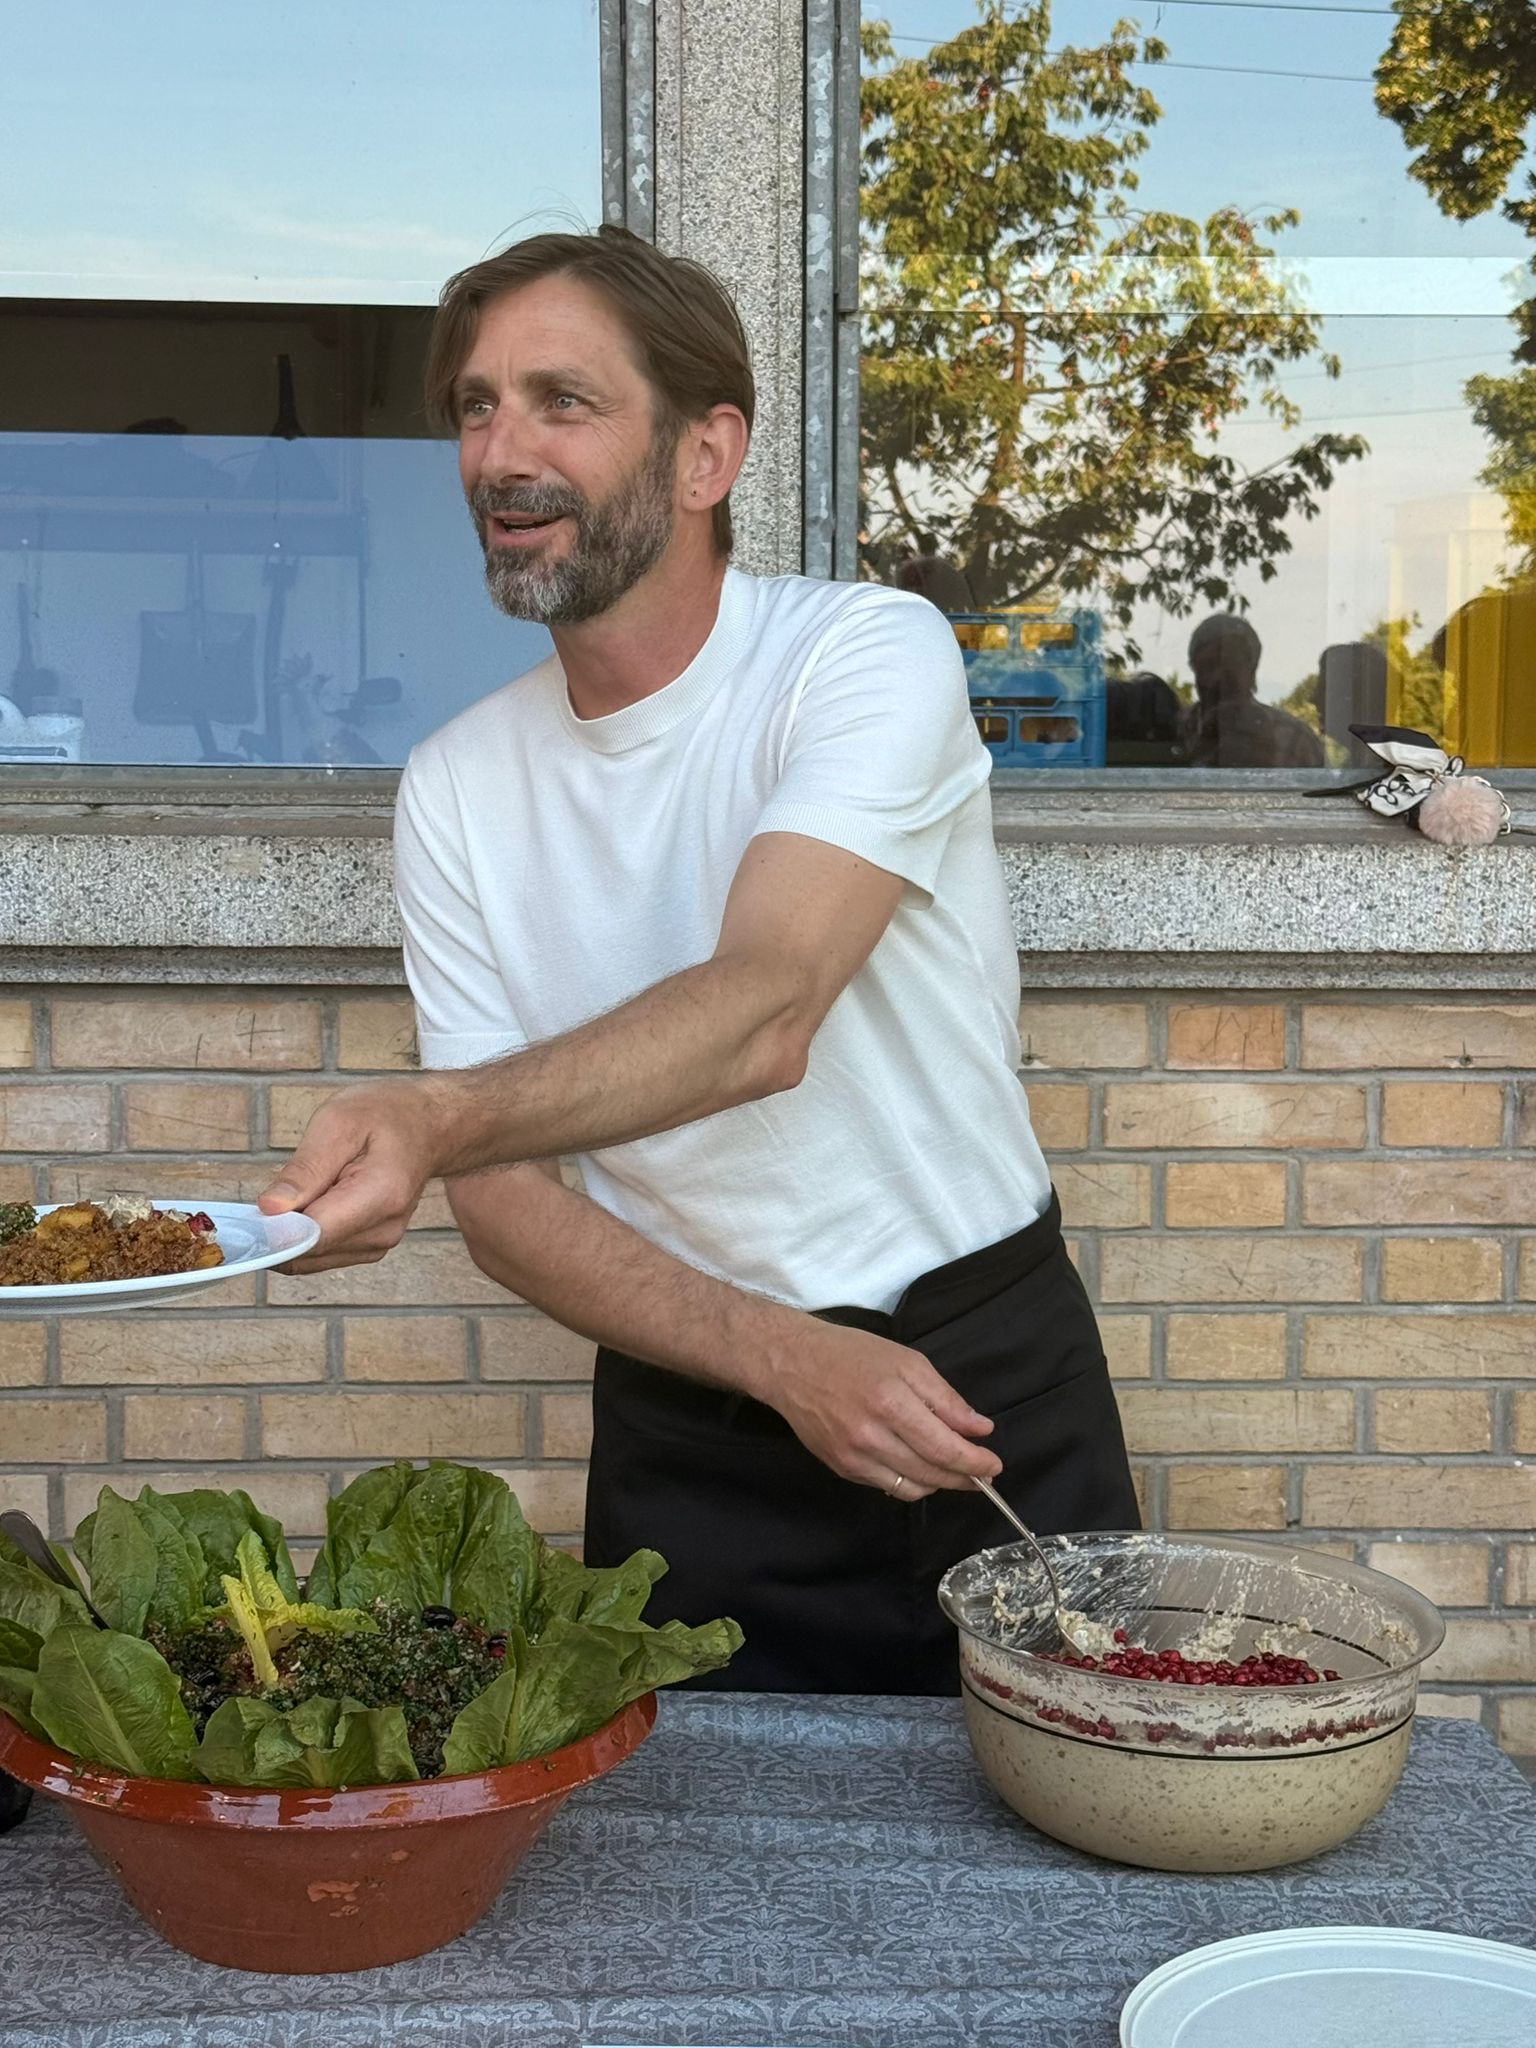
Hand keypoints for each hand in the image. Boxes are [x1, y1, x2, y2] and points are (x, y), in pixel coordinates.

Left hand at [258, 1080, 445, 1271]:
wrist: (429, 1126)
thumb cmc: (386, 1115)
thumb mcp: (338, 1122)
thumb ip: (304, 1170)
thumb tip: (269, 1211)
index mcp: (380, 1195)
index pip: (312, 1236)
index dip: (273, 1231)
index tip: (250, 1216)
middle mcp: (383, 1230)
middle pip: (307, 1251)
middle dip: (279, 1228)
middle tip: (278, 1188)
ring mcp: (379, 1244)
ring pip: (309, 1258)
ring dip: (292, 1232)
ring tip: (306, 1189)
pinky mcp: (370, 1248)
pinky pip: (320, 1254)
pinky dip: (305, 1235)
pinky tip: (315, 1202)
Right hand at [766, 1320, 1000, 1498]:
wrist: (792, 1363)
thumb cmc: (852, 1354)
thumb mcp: (907, 1362)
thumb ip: (946, 1399)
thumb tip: (980, 1429)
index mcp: (891, 1403)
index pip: (944, 1448)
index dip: (975, 1463)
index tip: (994, 1466)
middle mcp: (871, 1436)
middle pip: (931, 1473)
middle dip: (963, 1478)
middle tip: (982, 1473)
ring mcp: (853, 1457)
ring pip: (911, 1488)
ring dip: (938, 1483)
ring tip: (951, 1469)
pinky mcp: (841, 1468)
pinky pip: (886, 1486)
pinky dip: (910, 1481)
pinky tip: (917, 1465)